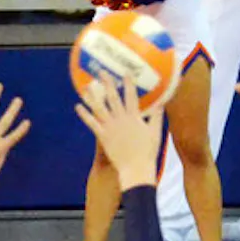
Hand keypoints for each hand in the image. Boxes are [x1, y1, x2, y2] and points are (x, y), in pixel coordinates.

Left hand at [73, 76, 162, 190]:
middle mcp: (121, 119)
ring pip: (99, 108)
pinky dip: (84, 114)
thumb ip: (156, 116)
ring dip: (92, 96)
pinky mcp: (103, 136)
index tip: (125, 72)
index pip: (131, 95)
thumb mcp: (155, 132)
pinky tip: (78, 106)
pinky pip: (92, 123)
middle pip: (112, 97)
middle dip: (107, 83)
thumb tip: (161, 103)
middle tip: (101, 72)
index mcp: (134, 117)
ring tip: (86, 86)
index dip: (128, 83)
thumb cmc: (147, 152)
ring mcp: (111, 127)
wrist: (136, 168)